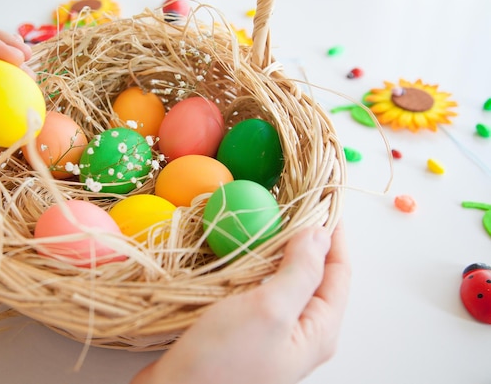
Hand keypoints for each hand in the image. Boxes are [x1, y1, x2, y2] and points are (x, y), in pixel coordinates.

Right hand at [131, 224, 349, 383]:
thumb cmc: (223, 363)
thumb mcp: (270, 311)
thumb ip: (300, 272)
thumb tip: (321, 235)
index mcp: (318, 331)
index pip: (339, 271)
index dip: (333, 233)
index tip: (323, 199)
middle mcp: (300, 333)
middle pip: (314, 275)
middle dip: (306, 239)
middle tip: (292, 204)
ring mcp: (272, 334)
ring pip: (285, 281)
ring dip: (278, 251)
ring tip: (266, 220)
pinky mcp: (245, 332)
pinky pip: (259, 291)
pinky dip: (255, 267)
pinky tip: (240, 253)